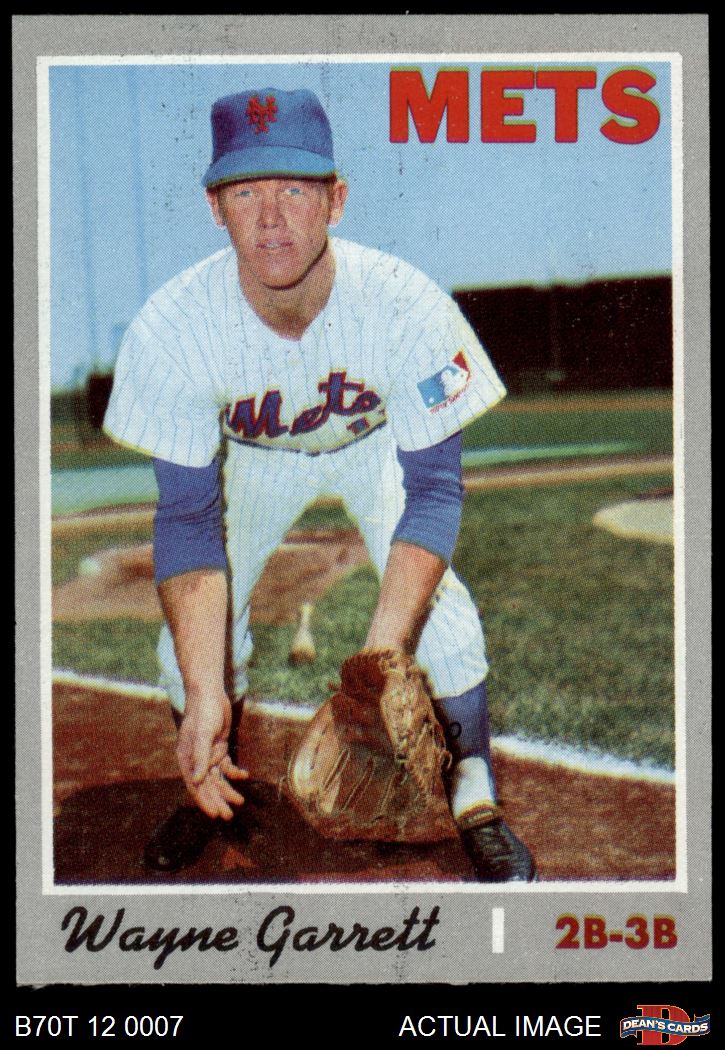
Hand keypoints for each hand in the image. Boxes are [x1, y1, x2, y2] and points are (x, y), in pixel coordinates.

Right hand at [176, 693, 248, 818]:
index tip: (215, 814)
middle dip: (218, 800)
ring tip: (240, 802)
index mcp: (186, 758)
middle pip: (207, 785)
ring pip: (218, 778)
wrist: (210, 694)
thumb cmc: (203, 712)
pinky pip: (226, 766)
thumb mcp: (202, 734)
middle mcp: (196, 760)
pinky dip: (235, 772)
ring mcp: (208, 755)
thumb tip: (197, 781)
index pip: (195, 785)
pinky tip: (244, 775)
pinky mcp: (219, 748)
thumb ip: (200, 758)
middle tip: (229, 815)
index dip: (205, 801)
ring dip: (228, 790)